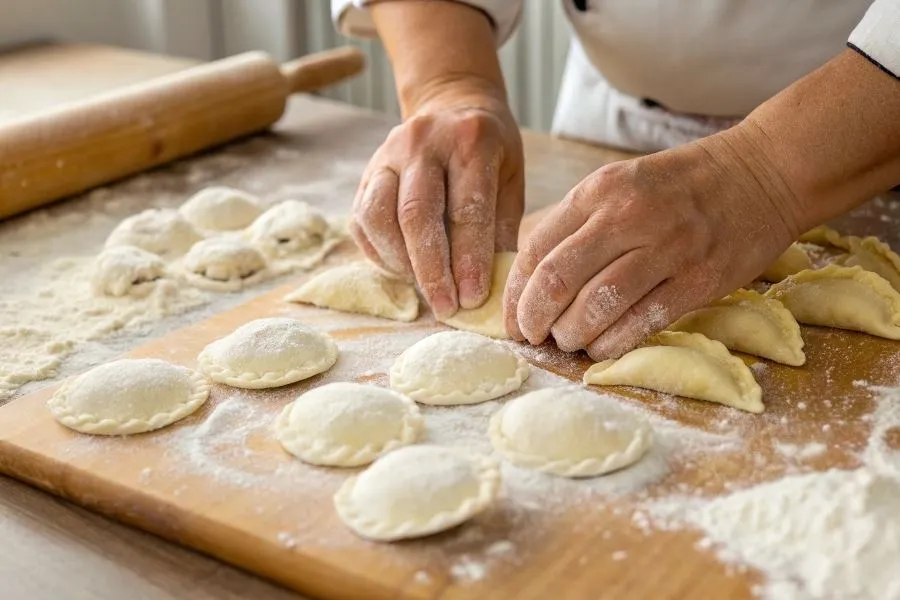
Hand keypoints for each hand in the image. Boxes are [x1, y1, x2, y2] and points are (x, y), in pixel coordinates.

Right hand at [350, 86, 523, 318]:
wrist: (451, 104)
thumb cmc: (488, 151)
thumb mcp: (509, 178)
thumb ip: (499, 227)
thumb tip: (495, 286)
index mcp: (470, 141)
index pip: (467, 208)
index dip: (469, 258)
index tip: (473, 297)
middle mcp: (423, 142)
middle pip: (417, 214)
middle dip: (431, 268)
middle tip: (446, 306)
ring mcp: (387, 154)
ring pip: (379, 216)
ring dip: (401, 263)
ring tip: (425, 290)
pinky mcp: (366, 171)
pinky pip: (362, 220)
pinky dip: (381, 253)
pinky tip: (404, 270)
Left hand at [503, 124, 803, 359]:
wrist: (763, 173)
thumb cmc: (680, 186)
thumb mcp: (620, 183)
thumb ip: (577, 222)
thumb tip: (531, 276)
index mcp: (600, 190)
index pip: (537, 248)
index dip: (517, 292)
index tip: (514, 318)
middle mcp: (628, 216)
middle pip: (558, 279)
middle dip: (535, 318)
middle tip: (533, 336)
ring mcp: (667, 248)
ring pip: (596, 306)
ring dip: (572, 335)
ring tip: (569, 342)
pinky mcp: (699, 280)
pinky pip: (641, 323)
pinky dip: (612, 344)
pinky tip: (602, 348)